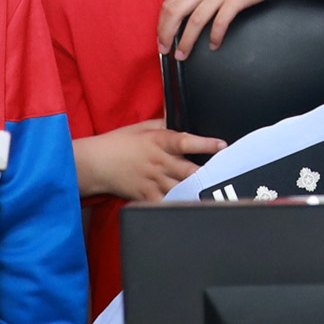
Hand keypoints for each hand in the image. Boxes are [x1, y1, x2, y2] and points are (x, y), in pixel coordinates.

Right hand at [77, 120, 222, 201]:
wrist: (95, 164)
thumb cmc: (118, 143)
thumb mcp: (142, 126)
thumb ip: (165, 123)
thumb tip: (182, 116)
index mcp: (158, 141)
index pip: (185, 141)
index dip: (205, 144)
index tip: (222, 146)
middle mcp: (159, 162)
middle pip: (189, 170)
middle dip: (209, 174)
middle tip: (228, 175)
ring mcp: (153, 181)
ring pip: (181, 189)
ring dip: (198, 191)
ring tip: (218, 194)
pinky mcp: (147, 195)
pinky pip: (167, 203)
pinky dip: (179, 205)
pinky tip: (194, 208)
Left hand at [161, 0, 288, 57]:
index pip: (169, 2)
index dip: (161, 23)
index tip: (161, 37)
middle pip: (175, 11)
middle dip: (166, 34)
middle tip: (166, 50)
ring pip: (195, 20)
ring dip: (186, 40)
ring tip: (183, 54)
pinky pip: (220, 22)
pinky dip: (214, 36)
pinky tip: (213, 45)